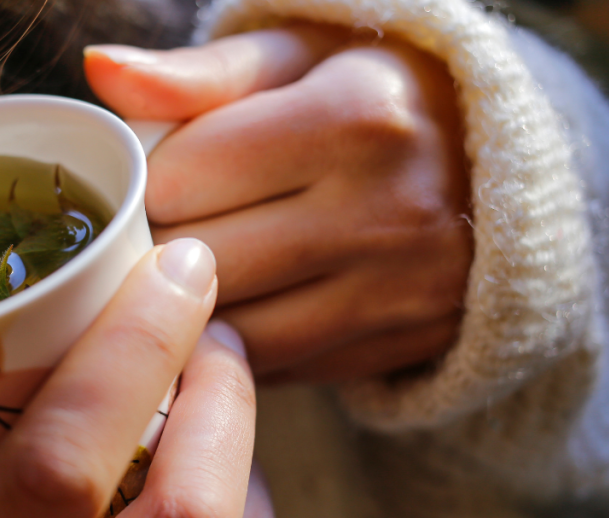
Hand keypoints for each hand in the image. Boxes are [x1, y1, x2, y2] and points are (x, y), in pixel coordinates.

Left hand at [86, 24, 472, 382]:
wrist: (506, 165)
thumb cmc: (376, 94)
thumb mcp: (298, 57)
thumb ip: (199, 72)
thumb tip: (101, 70)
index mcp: (355, 116)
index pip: (181, 177)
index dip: (143, 184)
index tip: (147, 180)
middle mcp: (386, 211)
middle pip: (200, 265)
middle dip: (155, 251)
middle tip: (151, 232)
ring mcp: (401, 291)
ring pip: (233, 333)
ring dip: (188, 312)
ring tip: (186, 273)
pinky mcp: (402, 345)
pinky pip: (279, 370)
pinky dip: (240, 347)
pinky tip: (238, 308)